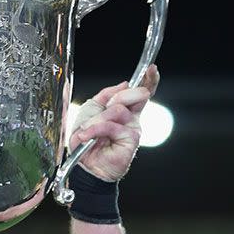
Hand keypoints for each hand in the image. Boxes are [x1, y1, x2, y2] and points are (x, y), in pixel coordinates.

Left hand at [68, 64, 159, 181]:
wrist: (81, 164)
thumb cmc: (85, 141)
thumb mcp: (90, 110)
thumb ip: (106, 94)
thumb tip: (124, 84)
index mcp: (124, 110)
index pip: (141, 92)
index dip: (149, 80)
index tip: (152, 69)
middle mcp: (132, 119)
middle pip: (136, 94)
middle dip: (115, 98)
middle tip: (101, 111)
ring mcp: (134, 129)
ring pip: (119, 109)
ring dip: (98, 118)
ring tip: (87, 130)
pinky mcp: (132, 140)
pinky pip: (113, 125)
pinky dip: (96, 129)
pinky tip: (88, 136)